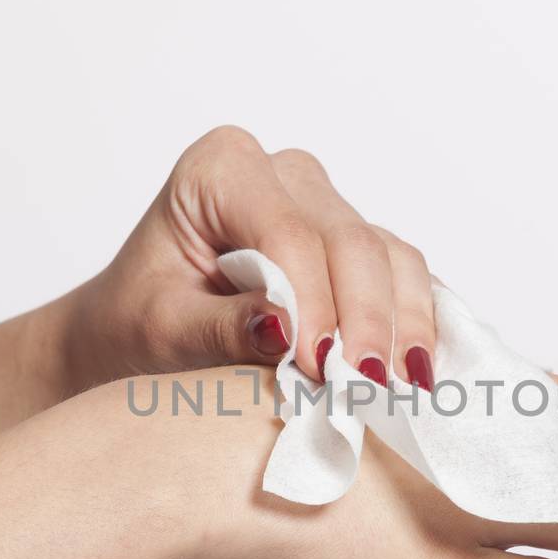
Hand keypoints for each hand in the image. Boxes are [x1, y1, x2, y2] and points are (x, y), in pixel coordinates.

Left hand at [67, 126, 438, 391]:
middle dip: (364, 318)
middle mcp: (282, 175)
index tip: (321, 368)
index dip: (313, 300)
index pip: (287, 231)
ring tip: (405, 388)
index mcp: (220, 170)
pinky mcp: (356, 245)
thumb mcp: (161, 329)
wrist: (136, 330)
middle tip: (368, 388)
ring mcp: (325, 206)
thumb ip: (219, 327)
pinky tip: (422, 368)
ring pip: (389, 254)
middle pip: (349, 240)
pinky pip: (403, 273)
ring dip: (402, 324)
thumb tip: (284, 330)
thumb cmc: (138, 321)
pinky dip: (416, 320)